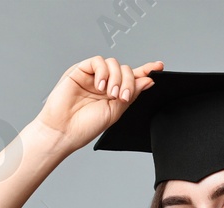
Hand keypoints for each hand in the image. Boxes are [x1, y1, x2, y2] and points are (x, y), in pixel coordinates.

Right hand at [34, 57, 163, 153]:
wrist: (64, 130)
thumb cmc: (86, 125)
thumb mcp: (115, 111)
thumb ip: (130, 94)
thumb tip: (147, 81)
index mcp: (114, 93)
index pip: (133, 78)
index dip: (146, 70)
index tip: (159, 67)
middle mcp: (105, 83)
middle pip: (125, 70)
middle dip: (129, 82)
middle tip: (122, 97)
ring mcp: (93, 76)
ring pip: (113, 64)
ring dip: (116, 78)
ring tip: (110, 94)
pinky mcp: (80, 71)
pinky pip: (98, 62)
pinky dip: (103, 72)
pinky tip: (100, 86)